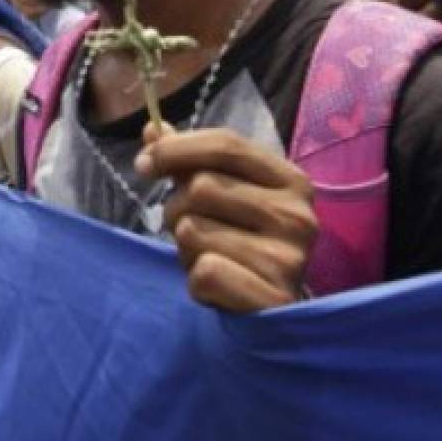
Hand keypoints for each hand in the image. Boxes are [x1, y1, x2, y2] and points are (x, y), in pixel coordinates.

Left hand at [136, 124, 316, 312]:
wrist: (272, 311)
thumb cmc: (240, 241)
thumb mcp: (221, 193)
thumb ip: (187, 160)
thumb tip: (151, 128)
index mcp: (290, 180)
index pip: (226, 144)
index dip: (175, 149)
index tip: (143, 164)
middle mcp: (298, 216)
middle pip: (202, 187)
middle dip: (178, 209)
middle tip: (193, 230)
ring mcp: (289, 259)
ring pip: (194, 230)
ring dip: (185, 248)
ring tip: (210, 257)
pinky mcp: (274, 297)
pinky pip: (204, 272)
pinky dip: (197, 282)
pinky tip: (219, 287)